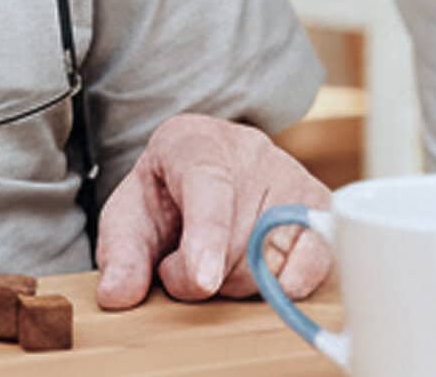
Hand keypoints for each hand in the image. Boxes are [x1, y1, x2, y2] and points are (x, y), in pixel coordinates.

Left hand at [94, 114, 331, 309]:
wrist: (203, 174)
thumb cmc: (165, 199)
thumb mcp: (130, 219)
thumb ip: (121, 254)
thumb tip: (118, 294)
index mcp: (192, 141)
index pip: (208, 183)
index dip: (207, 234)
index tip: (202, 280)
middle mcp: (248, 149)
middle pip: (240, 237)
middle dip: (208, 277)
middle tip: (186, 265)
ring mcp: (289, 173)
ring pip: (274, 256)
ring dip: (241, 283)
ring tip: (219, 262)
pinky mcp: (317, 204)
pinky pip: (315, 260)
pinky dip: (286, 285)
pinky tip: (261, 276)